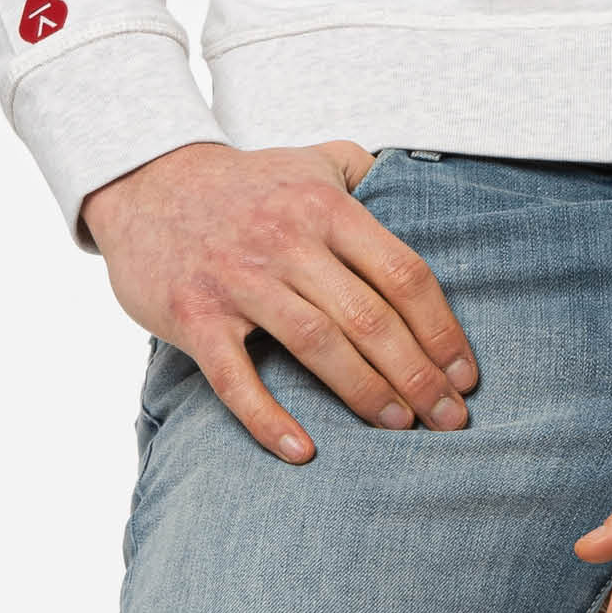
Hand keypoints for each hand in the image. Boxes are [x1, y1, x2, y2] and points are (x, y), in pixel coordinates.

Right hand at [83, 140, 477, 464]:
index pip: (404, 274)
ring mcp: (238, 280)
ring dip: (365, 393)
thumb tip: (424, 190)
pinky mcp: (193, 315)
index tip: (466, 375)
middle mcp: (287, 241)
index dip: (442, 330)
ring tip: (400, 428)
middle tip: (449, 420)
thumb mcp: (314, 161)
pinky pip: (235, 377)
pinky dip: (268, 418)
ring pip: (317, 345)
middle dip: (419, 375)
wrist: (145, 182)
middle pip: (370, 317)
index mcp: (326, 209)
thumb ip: (368, 175)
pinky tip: (303, 451)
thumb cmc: (245, 185)